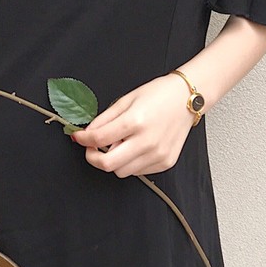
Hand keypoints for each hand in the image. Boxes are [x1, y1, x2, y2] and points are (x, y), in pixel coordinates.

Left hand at [72, 73, 197, 177]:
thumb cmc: (158, 94)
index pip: (99, 139)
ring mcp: (158, 155)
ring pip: (122, 171)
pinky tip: (134, 147)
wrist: (187, 98)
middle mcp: (147, 142)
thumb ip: (104, 119)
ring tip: (118, 144)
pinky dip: (130, 162)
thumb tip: (88, 133)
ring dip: (113, 161)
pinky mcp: (166, 162)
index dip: (83, 139)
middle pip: (107, 164)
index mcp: (135, 121)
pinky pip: (138, 171)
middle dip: (93, 158)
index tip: (78, 137)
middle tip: (91, 148)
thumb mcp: (126, 99)